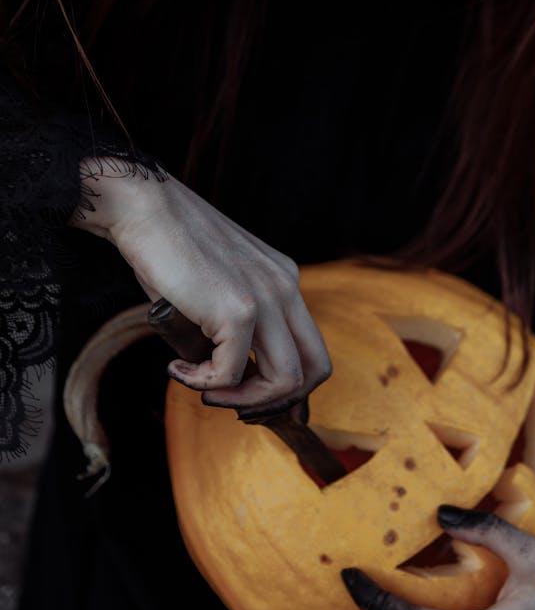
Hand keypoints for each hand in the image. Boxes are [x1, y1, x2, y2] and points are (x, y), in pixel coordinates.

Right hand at [70, 161, 331, 414]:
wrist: (144, 209)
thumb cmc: (169, 248)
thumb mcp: (217, 288)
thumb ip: (234, 326)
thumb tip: (228, 379)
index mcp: (284, 281)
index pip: (312, 350)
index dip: (285, 386)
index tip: (244, 392)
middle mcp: (285, 287)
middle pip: (315, 369)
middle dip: (273, 400)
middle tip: (227, 398)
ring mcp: (267, 297)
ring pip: (285, 380)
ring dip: (241, 399)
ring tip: (203, 387)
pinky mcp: (238, 309)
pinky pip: (230, 372)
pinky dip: (202, 382)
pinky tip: (177, 367)